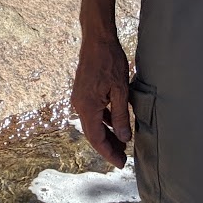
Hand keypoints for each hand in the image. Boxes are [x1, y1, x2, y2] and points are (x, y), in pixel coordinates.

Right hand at [71, 35, 131, 166]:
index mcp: (87, 107)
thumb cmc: (110, 61)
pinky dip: (103, 121)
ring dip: (106, 134)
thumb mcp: (120, 90)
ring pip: (92, 123)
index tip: (121, 163)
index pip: (97, 138)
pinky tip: (114, 123)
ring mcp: (79, 98)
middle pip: (93, 134)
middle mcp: (79, 105)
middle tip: (123, 158)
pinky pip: (92, 112)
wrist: (97, 39)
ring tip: (122, 142)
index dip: (108, 153)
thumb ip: (120, 116)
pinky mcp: (83, 91)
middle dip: (107, 146)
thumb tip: (123, 138)